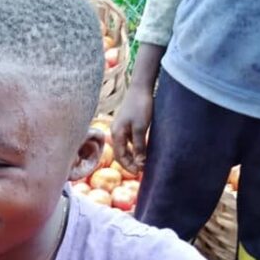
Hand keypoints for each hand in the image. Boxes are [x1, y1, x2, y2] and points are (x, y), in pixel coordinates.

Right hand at [110, 42, 163, 175]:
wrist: (141, 87)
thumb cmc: (140, 106)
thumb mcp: (140, 128)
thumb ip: (139, 146)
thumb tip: (140, 164)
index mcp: (117, 134)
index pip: (120, 156)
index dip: (129, 166)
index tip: (140, 173)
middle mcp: (116, 132)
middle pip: (121, 153)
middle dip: (130, 163)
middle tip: (142, 171)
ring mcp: (121, 127)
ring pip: (126, 147)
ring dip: (133, 156)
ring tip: (143, 163)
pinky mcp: (127, 123)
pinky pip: (129, 140)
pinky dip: (135, 148)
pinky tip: (144, 150)